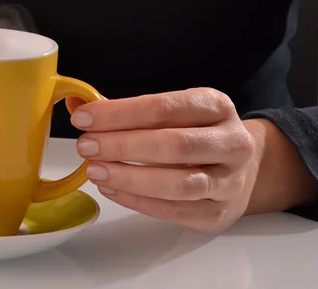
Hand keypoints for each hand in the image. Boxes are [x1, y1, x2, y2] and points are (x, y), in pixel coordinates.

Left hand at [69, 88, 262, 233]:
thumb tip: (75, 104)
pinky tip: (111, 189)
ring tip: (95, 170)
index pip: (164, 107)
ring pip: (178, 183)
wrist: (242, 169)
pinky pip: (173, 210)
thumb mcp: (171, 112)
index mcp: (215, 106)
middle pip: (174, 145)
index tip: (84, 117)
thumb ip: (125, 110)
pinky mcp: (217, 214)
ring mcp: (229, 182)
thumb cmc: (195, 134)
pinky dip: (137, 201)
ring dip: (130, 177)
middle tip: (86, 146)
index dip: (120, 113)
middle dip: (122, 146)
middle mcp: (230, 143)